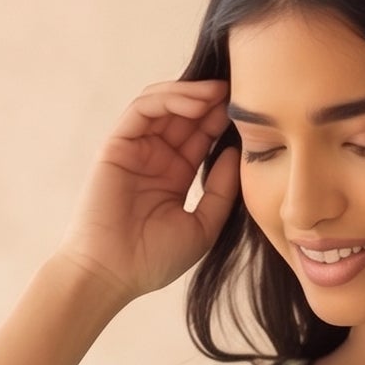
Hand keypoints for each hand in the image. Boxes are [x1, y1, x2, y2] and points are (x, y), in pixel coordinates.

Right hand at [55, 78, 241, 303]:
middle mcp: (155, 158)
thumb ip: (221, 190)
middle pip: (185, 116)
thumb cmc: (154, 259)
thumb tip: (236, 152)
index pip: (201, 137)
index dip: (223, 121)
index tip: (251, 111)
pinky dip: (169, 99)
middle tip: (240, 91)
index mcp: (175, 176)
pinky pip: (143, 109)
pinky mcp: (117, 144)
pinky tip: (196, 101)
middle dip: (212, 101)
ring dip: (193, 94)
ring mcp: (135, 149)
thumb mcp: (203, 226)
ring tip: (220, 93)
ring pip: (164, 105)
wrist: (113, 274)